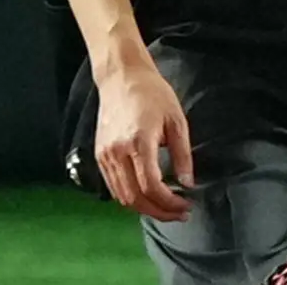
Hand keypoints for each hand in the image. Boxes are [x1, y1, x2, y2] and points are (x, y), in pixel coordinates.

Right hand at [95, 61, 193, 222]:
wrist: (121, 76)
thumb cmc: (150, 93)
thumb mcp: (176, 120)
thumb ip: (182, 155)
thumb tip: (187, 183)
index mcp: (138, 142)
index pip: (152, 187)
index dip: (170, 204)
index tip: (186, 205)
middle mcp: (117, 150)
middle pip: (135, 197)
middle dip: (159, 212)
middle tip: (178, 212)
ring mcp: (105, 153)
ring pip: (121, 196)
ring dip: (144, 208)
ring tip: (163, 206)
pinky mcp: (99, 152)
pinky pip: (112, 185)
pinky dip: (129, 196)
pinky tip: (145, 193)